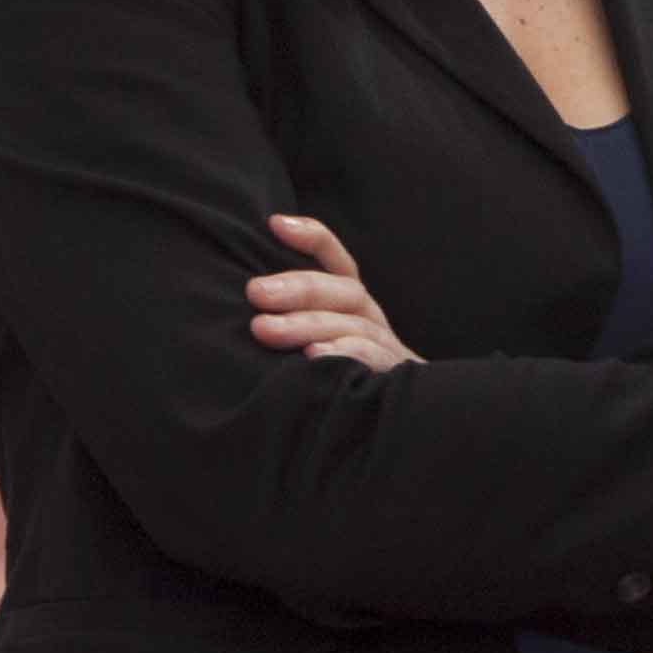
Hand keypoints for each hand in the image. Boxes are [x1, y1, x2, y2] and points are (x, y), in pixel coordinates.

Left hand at [245, 215, 414, 370]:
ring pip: (351, 325)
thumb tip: (247, 307)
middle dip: (296, 288)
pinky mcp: (395, 379)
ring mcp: (388, 350)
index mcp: (355, 307)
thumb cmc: (346, 382)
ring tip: (265, 329)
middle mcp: (373, 322)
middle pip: (342, 291)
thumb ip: (298, 322)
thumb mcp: (323, 343)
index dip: (313, 239)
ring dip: (306, 324)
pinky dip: (344, 355)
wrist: (406, 428)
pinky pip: (373, 361)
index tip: (275, 223)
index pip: (338, 263)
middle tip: (254, 292)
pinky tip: (313, 359)